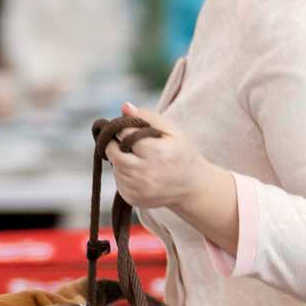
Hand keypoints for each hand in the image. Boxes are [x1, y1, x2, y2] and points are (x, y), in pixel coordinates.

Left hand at [105, 102, 237, 250]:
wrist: (192, 188)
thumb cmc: (182, 154)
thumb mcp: (172, 131)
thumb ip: (148, 116)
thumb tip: (125, 107)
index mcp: (156, 153)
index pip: (124, 134)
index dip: (123, 127)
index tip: (128, 126)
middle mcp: (145, 173)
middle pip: (113, 152)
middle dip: (115, 143)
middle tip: (124, 140)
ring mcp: (138, 189)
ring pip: (114, 166)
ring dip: (120, 158)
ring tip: (137, 157)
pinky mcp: (132, 198)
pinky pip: (117, 180)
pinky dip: (123, 173)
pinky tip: (139, 171)